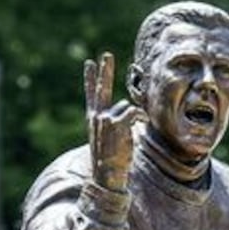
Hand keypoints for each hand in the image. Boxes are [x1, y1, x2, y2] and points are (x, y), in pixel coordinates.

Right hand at [84, 52, 142, 191]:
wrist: (107, 174)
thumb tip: (126, 110)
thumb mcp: (108, 138)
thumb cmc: (110, 159)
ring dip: (131, 117)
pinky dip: (138, 118)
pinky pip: (133, 112)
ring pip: (124, 107)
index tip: (89, 63)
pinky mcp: (116, 123)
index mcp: (93, 119)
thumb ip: (112, 122)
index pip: (90, 94)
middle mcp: (97, 116)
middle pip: (101, 89)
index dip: (90, 78)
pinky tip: (138, 126)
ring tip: (127, 135)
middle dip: (105, 71)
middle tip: (106, 55)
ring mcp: (105, 119)